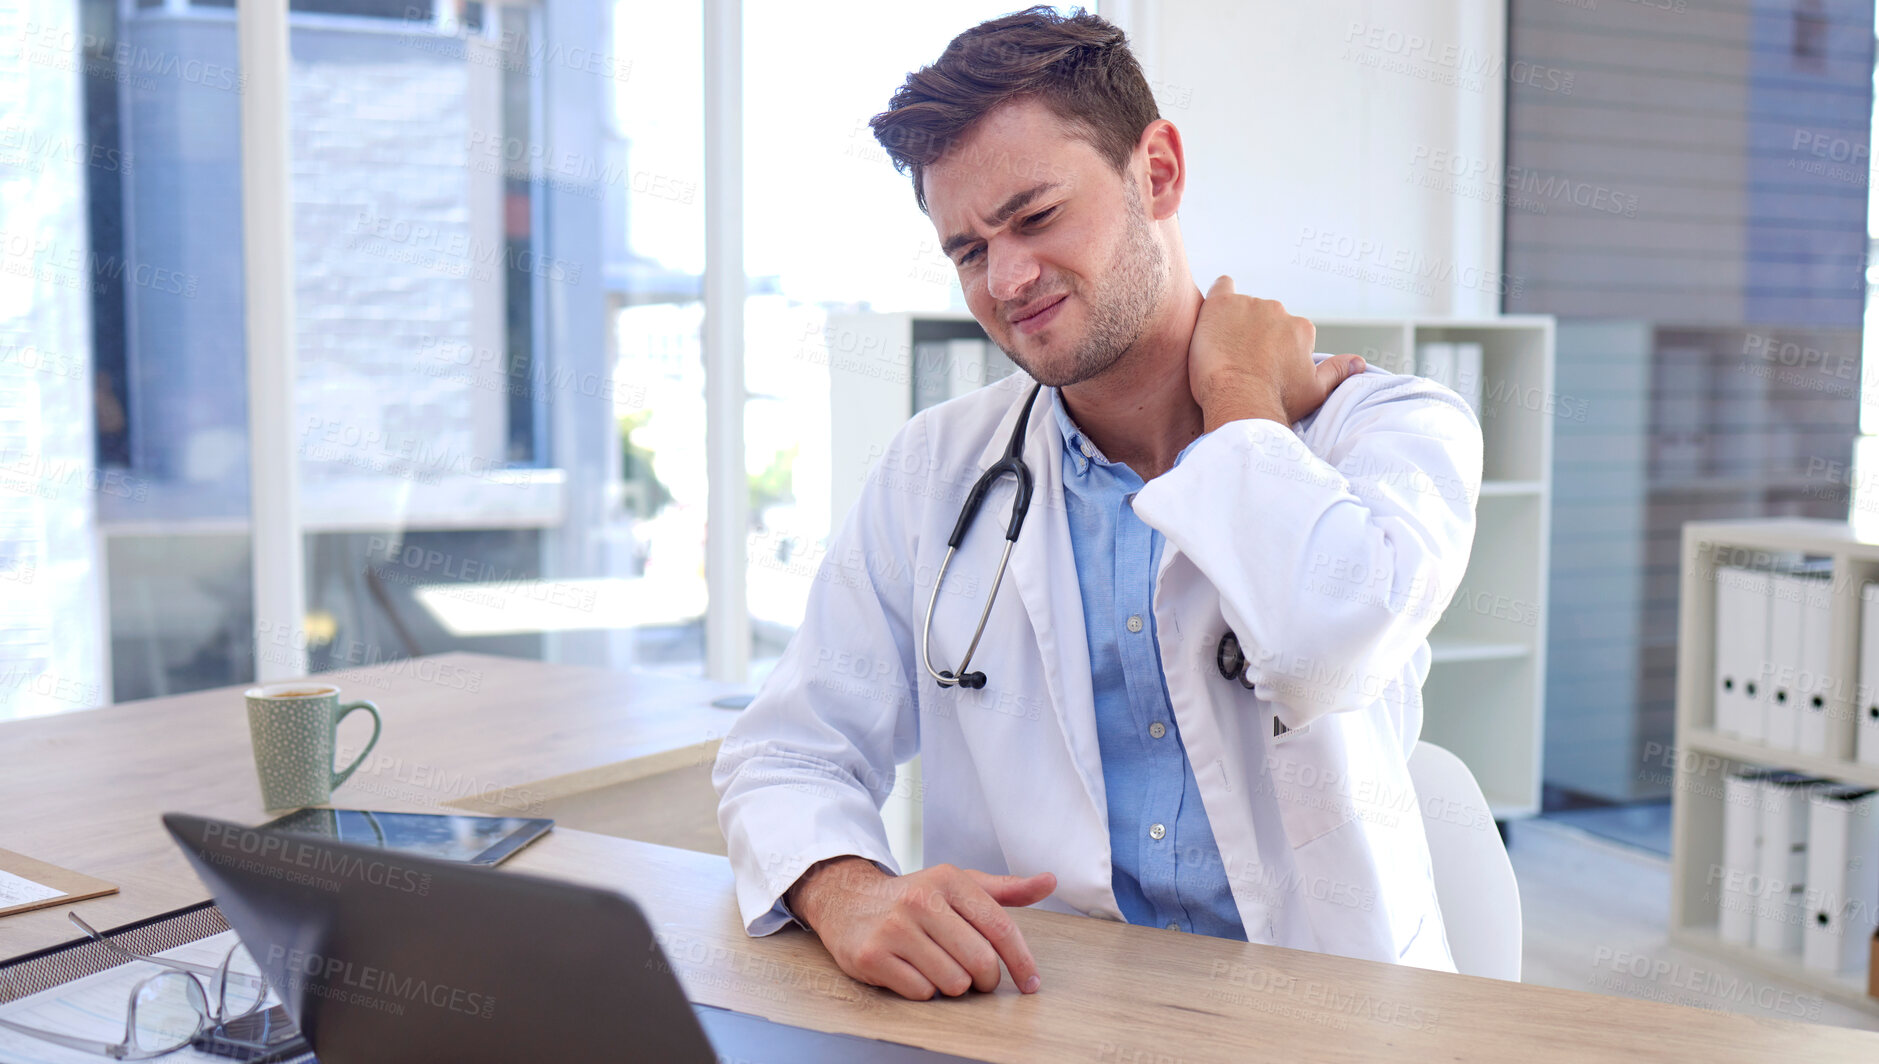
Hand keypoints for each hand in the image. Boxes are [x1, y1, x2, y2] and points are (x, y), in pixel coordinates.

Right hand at [785, 855, 1055, 999]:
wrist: (848, 902)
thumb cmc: (914, 898)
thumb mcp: (958, 885)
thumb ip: (1005, 889)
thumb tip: (1050, 882)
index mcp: (949, 880)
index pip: (1000, 927)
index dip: (1021, 961)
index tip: (1031, 984)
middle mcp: (920, 900)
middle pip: (980, 961)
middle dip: (985, 979)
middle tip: (977, 977)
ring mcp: (893, 928)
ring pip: (953, 982)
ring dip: (953, 985)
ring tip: (939, 968)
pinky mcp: (871, 956)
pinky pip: (921, 992)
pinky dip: (924, 990)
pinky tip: (913, 971)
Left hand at [1187, 275, 1365, 431]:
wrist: (1240, 401)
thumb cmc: (1278, 401)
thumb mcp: (1316, 391)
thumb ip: (1337, 371)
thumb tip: (1359, 362)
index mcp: (1301, 328)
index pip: (1288, 332)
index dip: (1274, 351)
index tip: (1264, 368)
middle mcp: (1279, 310)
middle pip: (1264, 318)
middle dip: (1254, 336)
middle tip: (1240, 362)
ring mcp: (1249, 304)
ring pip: (1242, 308)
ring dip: (1234, 324)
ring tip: (1221, 351)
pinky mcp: (1221, 303)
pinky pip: (1222, 286)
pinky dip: (1219, 296)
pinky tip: (1213, 313)